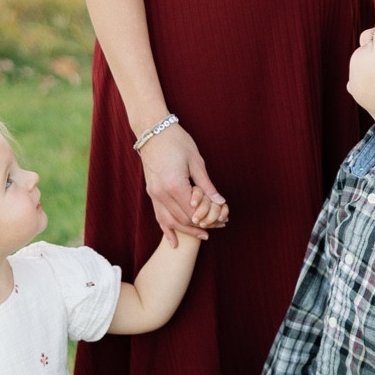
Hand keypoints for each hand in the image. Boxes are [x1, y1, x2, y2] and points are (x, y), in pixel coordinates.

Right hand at [139, 124, 227, 245]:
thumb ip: (206, 185)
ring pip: (170, 221)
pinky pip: (158, 217)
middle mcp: (161, 193)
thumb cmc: (177, 142)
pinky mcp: (151, 193)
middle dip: (201, 225)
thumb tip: (220, 201)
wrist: (154, 131)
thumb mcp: (196, 161)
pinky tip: (174, 243)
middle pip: (183, 218)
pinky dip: (167, 230)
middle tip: (218, 227)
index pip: (194, 211)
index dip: (209, 218)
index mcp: (175, 184)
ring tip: (203, 235)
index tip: (222, 221)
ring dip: (187, 230)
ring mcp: (154, 194)